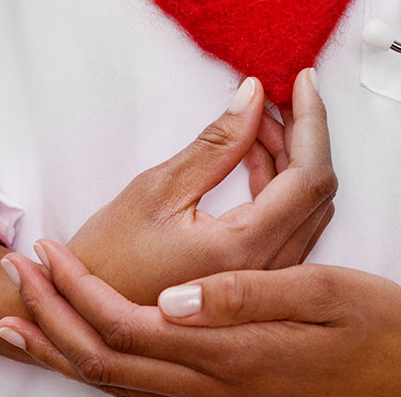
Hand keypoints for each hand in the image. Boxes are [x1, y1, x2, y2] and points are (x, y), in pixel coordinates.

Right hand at [0, 70, 335, 362]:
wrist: (84, 321)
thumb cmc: (106, 261)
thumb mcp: (156, 190)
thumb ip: (215, 144)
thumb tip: (252, 96)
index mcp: (245, 249)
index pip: (310, 177)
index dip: (313, 121)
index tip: (302, 80)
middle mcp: (267, 271)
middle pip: (316, 191)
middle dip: (302, 135)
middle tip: (271, 96)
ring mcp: (266, 281)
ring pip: (305, 208)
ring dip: (289, 158)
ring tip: (252, 120)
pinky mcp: (256, 281)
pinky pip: (288, 225)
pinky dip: (277, 185)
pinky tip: (247, 157)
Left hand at [0, 247, 400, 396]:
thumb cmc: (379, 329)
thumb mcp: (326, 294)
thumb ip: (247, 296)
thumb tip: (175, 300)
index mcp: (233, 351)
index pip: (127, 328)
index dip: (76, 292)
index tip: (45, 252)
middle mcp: (215, 385)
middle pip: (106, 362)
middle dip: (49, 318)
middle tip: (12, 277)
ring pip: (119, 385)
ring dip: (64, 348)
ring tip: (21, 319)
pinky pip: (147, 393)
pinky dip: (103, 371)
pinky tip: (91, 353)